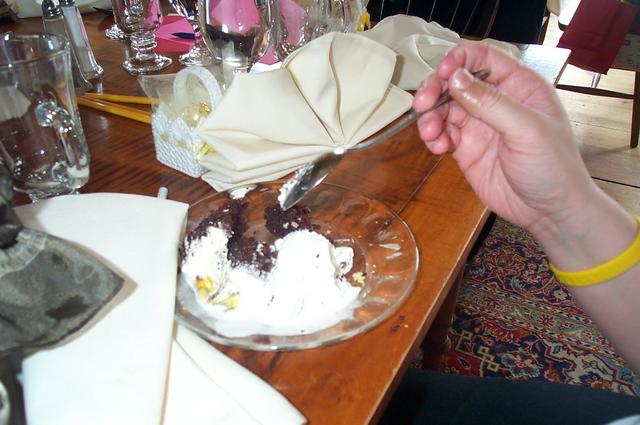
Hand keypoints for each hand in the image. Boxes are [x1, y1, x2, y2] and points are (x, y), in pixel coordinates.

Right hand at [413, 42, 593, 234]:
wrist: (548, 212)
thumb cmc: (552, 167)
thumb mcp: (526, 131)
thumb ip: (491, 104)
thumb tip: (455, 79)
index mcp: (519, 86)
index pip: (483, 58)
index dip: (459, 60)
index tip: (440, 74)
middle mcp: (496, 101)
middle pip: (456, 81)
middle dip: (435, 89)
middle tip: (422, 105)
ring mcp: (479, 125)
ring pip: (444, 107)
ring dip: (430, 117)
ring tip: (430, 135)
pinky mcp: (465, 148)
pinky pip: (442, 133)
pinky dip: (433, 137)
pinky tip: (438, 148)